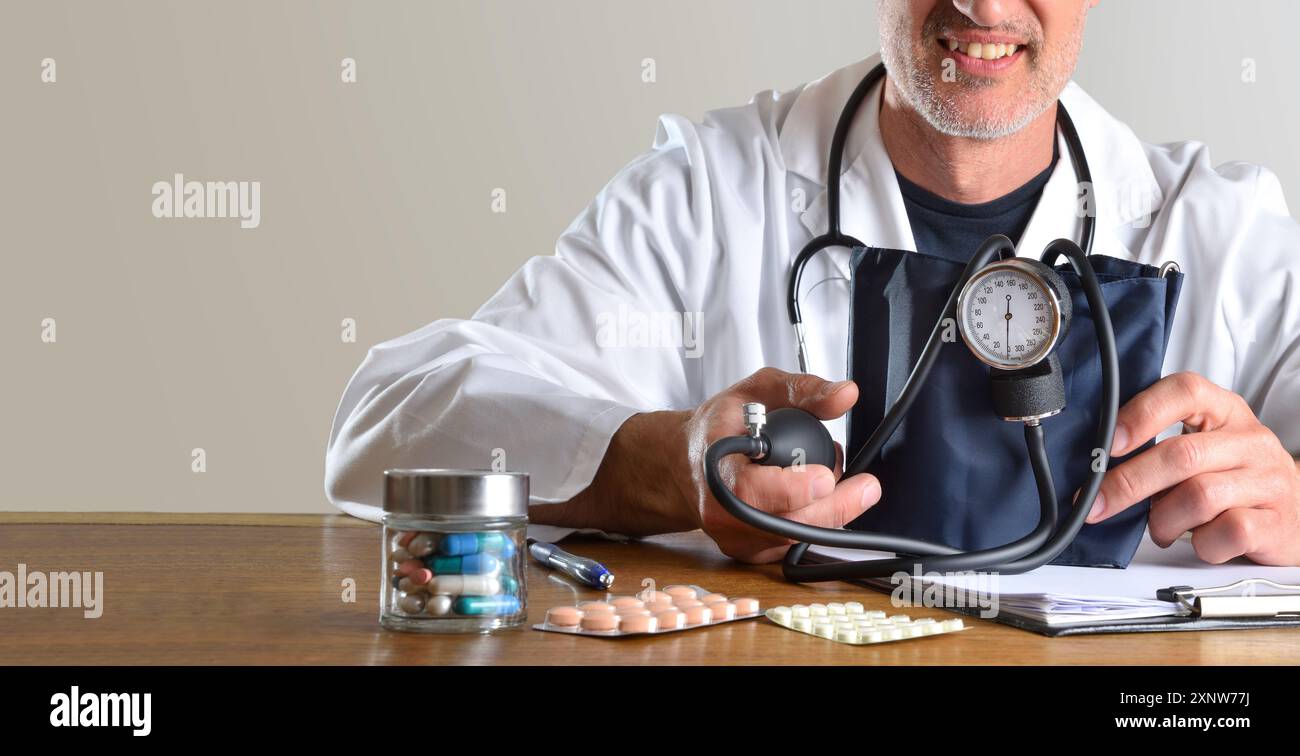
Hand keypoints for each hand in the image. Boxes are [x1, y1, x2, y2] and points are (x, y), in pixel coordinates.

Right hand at [680, 368, 880, 562]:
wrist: (685, 463)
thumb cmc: (718, 428)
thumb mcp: (756, 391)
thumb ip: (802, 390)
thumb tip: (844, 395)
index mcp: (715, 470)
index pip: (752, 491)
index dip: (793, 489)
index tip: (826, 477)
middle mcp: (721, 513)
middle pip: (785, 524)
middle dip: (834, 507)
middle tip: (866, 486)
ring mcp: (735, 538)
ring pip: (795, 540)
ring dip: (829, 513)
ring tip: (837, 480)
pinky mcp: (750, 553)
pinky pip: (793, 547)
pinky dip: (814, 524)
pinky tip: (819, 500)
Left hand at [1087, 371, 1299, 565]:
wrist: (1295, 515)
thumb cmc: (1233, 478)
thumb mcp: (1202, 446)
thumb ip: (1160, 446)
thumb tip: (1097, 469)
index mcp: (1225, 411)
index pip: (1186, 391)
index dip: (1142, 413)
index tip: (1108, 443)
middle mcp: (1250, 440)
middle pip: (1182, 454)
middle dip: (1128, 483)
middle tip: (1096, 503)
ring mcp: (1268, 480)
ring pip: (1199, 496)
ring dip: (1163, 520)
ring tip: (1160, 527)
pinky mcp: (1276, 522)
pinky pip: (1226, 531)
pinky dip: (1200, 543)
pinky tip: (1198, 539)